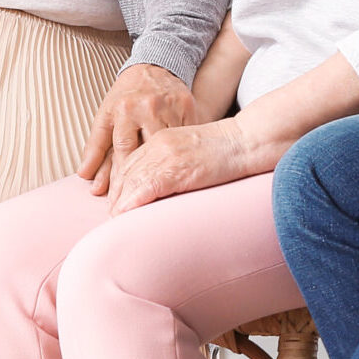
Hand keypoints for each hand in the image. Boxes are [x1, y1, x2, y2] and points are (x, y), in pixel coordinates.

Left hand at [78, 63, 195, 194]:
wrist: (155, 66)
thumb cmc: (126, 96)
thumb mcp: (107, 116)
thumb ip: (96, 146)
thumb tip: (84, 175)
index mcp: (122, 110)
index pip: (121, 149)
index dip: (117, 176)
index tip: (115, 199)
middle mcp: (145, 107)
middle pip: (145, 149)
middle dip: (139, 176)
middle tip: (135, 201)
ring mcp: (168, 106)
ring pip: (168, 144)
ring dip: (164, 166)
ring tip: (160, 187)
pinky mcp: (188, 105)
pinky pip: (186, 134)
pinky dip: (183, 151)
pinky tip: (182, 167)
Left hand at [107, 119, 260, 214]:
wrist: (246, 140)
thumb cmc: (225, 150)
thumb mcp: (191, 151)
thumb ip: (174, 162)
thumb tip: (163, 185)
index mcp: (161, 139)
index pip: (130, 162)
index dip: (119, 183)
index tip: (116, 199)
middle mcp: (158, 144)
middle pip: (126, 172)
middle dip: (116, 194)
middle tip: (112, 214)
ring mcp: (166, 155)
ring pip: (132, 180)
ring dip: (121, 202)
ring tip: (116, 219)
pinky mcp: (177, 169)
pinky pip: (147, 187)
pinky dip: (133, 202)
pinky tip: (125, 214)